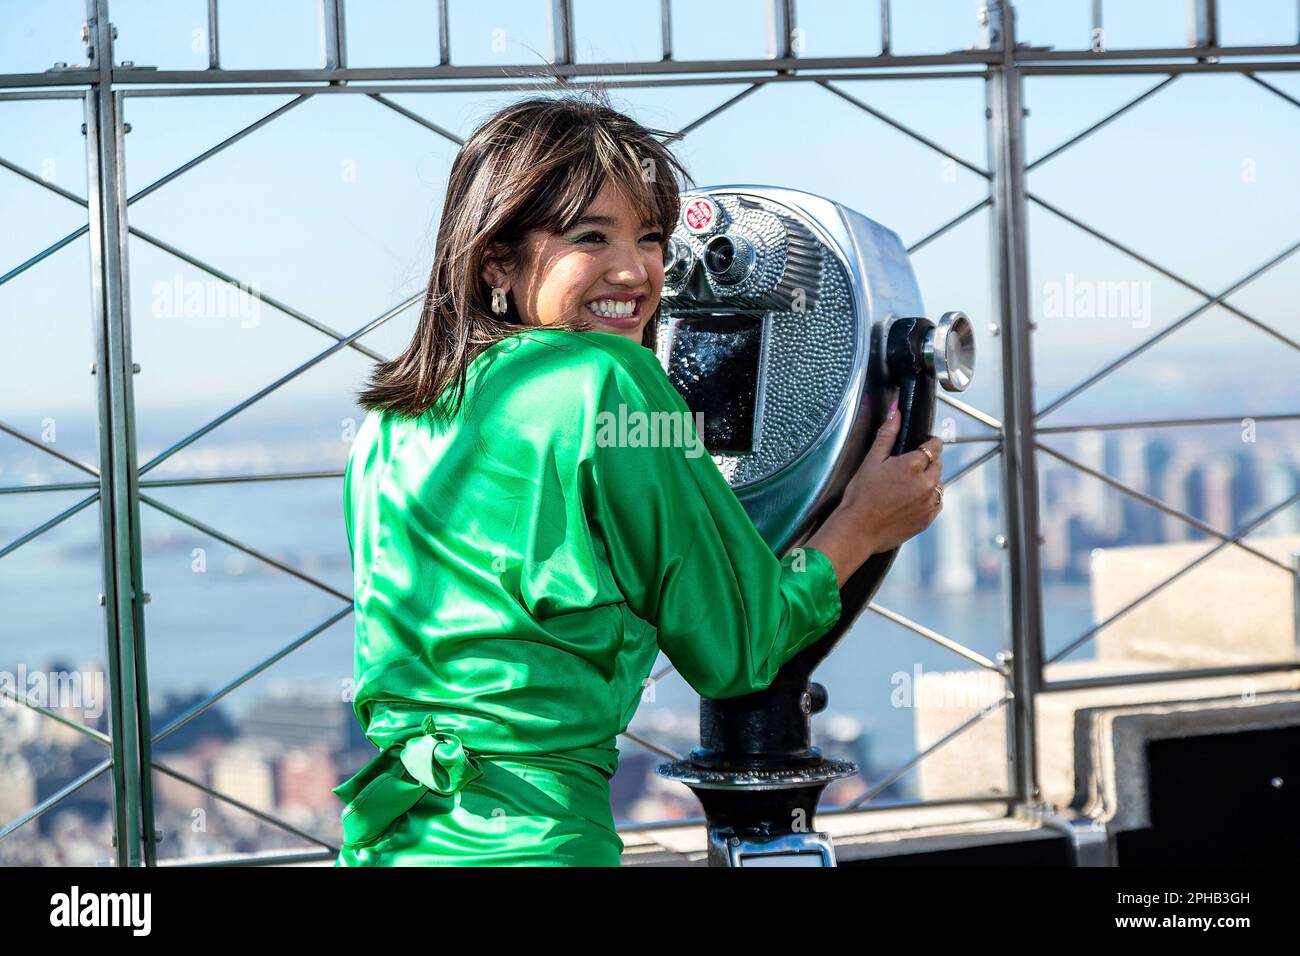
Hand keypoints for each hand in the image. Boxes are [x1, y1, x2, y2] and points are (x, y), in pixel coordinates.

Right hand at [840, 398, 944, 552]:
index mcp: (913, 465)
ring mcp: (929, 503)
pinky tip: (910, 500)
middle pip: (938, 464)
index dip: (928, 443)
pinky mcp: (927, 519)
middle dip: (928, 462)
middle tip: (909, 467)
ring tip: (908, 486)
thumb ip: (887, 434)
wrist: (858, 529)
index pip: (934, 446)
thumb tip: (895, 411)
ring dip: (929, 481)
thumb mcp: (871, 460)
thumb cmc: (861, 495)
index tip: (923, 445)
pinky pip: (936, 503)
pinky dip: (928, 499)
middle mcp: (926, 483)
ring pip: (938, 484)